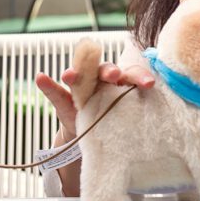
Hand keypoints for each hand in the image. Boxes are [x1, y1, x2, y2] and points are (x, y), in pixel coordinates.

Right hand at [35, 64, 154, 139]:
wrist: (91, 130)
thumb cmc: (114, 117)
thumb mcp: (126, 115)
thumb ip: (139, 109)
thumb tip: (158, 99)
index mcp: (120, 82)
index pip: (131, 74)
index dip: (139, 77)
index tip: (148, 84)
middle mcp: (101, 80)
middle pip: (106, 70)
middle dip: (110, 71)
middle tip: (114, 75)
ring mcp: (82, 87)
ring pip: (80, 75)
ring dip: (75, 72)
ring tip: (70, 75)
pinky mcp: (64, 97)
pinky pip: (55, 89)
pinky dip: (47, 84)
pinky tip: (41, 78)